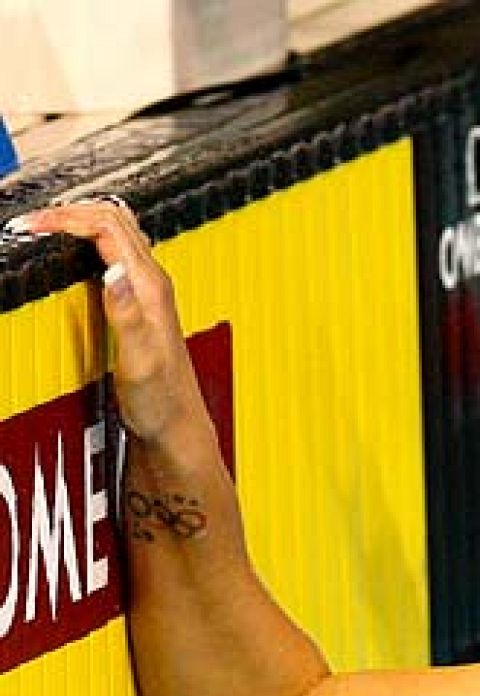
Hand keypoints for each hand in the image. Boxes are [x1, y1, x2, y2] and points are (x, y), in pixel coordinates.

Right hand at [7, 200, 204, 442]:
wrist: (176, 425)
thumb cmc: (160, 400)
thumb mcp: (139, 360)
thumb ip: (127, 314)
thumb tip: (114, 270)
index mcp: (150, 288)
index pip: (109, 226)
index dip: (66, 217)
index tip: (30, 226)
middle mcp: (153, 283)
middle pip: (113, 219)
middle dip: (68, 212)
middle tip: (29, 224)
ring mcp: (147, 291)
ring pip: (114, 233)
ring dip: (77, 222)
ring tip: (41, 231)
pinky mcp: (138, 302)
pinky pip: (112, 254)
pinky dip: (84, 242)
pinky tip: (66, 256)